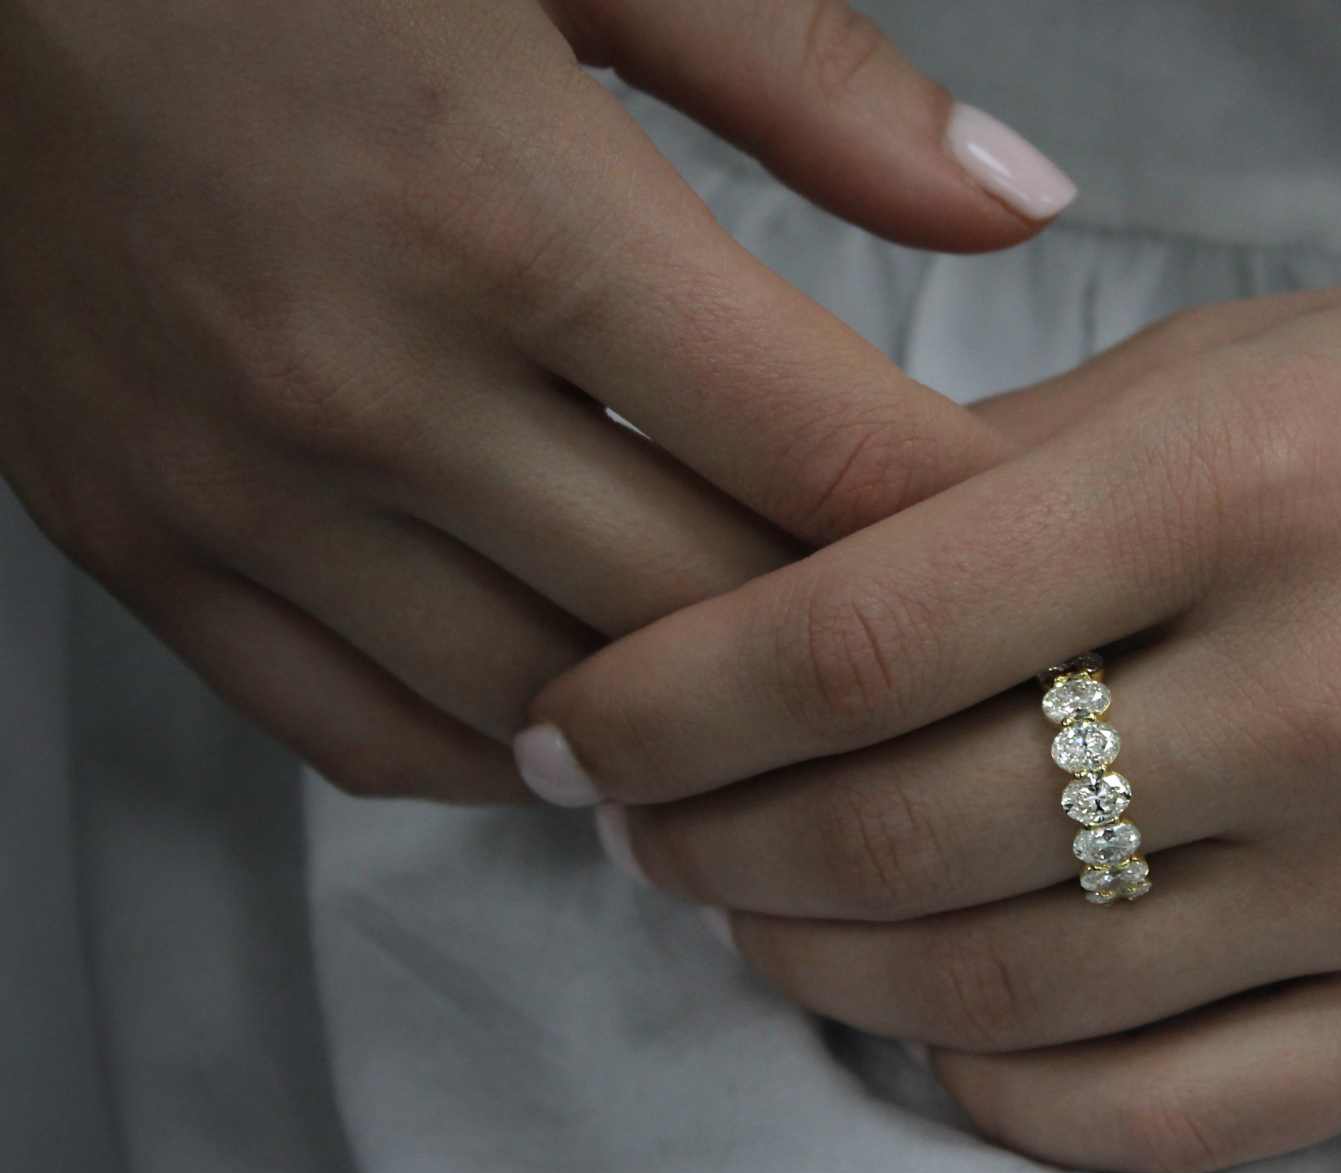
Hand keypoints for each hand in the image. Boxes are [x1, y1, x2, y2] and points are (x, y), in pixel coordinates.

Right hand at [0, 0, 1064, 800]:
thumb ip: (816, 85)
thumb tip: (1021, 207)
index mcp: (507, 210)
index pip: (824, 456)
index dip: (970, 523)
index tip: (1041, 542)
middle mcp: (365, 380)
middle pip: (702, 610)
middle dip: (853, 647)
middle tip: (941, 650)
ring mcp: (235, 483)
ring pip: (545, 708)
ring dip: (690, 729)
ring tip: (783, 711)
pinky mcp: (135, 535)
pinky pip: (360, 729)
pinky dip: (503, 755)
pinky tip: (587, 726)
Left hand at [528, 273, 1340, 1172]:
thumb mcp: (1233, 376)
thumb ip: (991, 477)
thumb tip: (764, 588)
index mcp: (1246, 488)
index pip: (868, 630)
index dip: (670, 699)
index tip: (577, 727)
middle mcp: (1325, 696)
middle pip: (909, 837)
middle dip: (717, 846)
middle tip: (652, 827)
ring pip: (1011, 1002)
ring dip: (827, 969)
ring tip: (761, 917)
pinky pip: (1164, 1119)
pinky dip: (999, 1093)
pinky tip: (935, 1032)